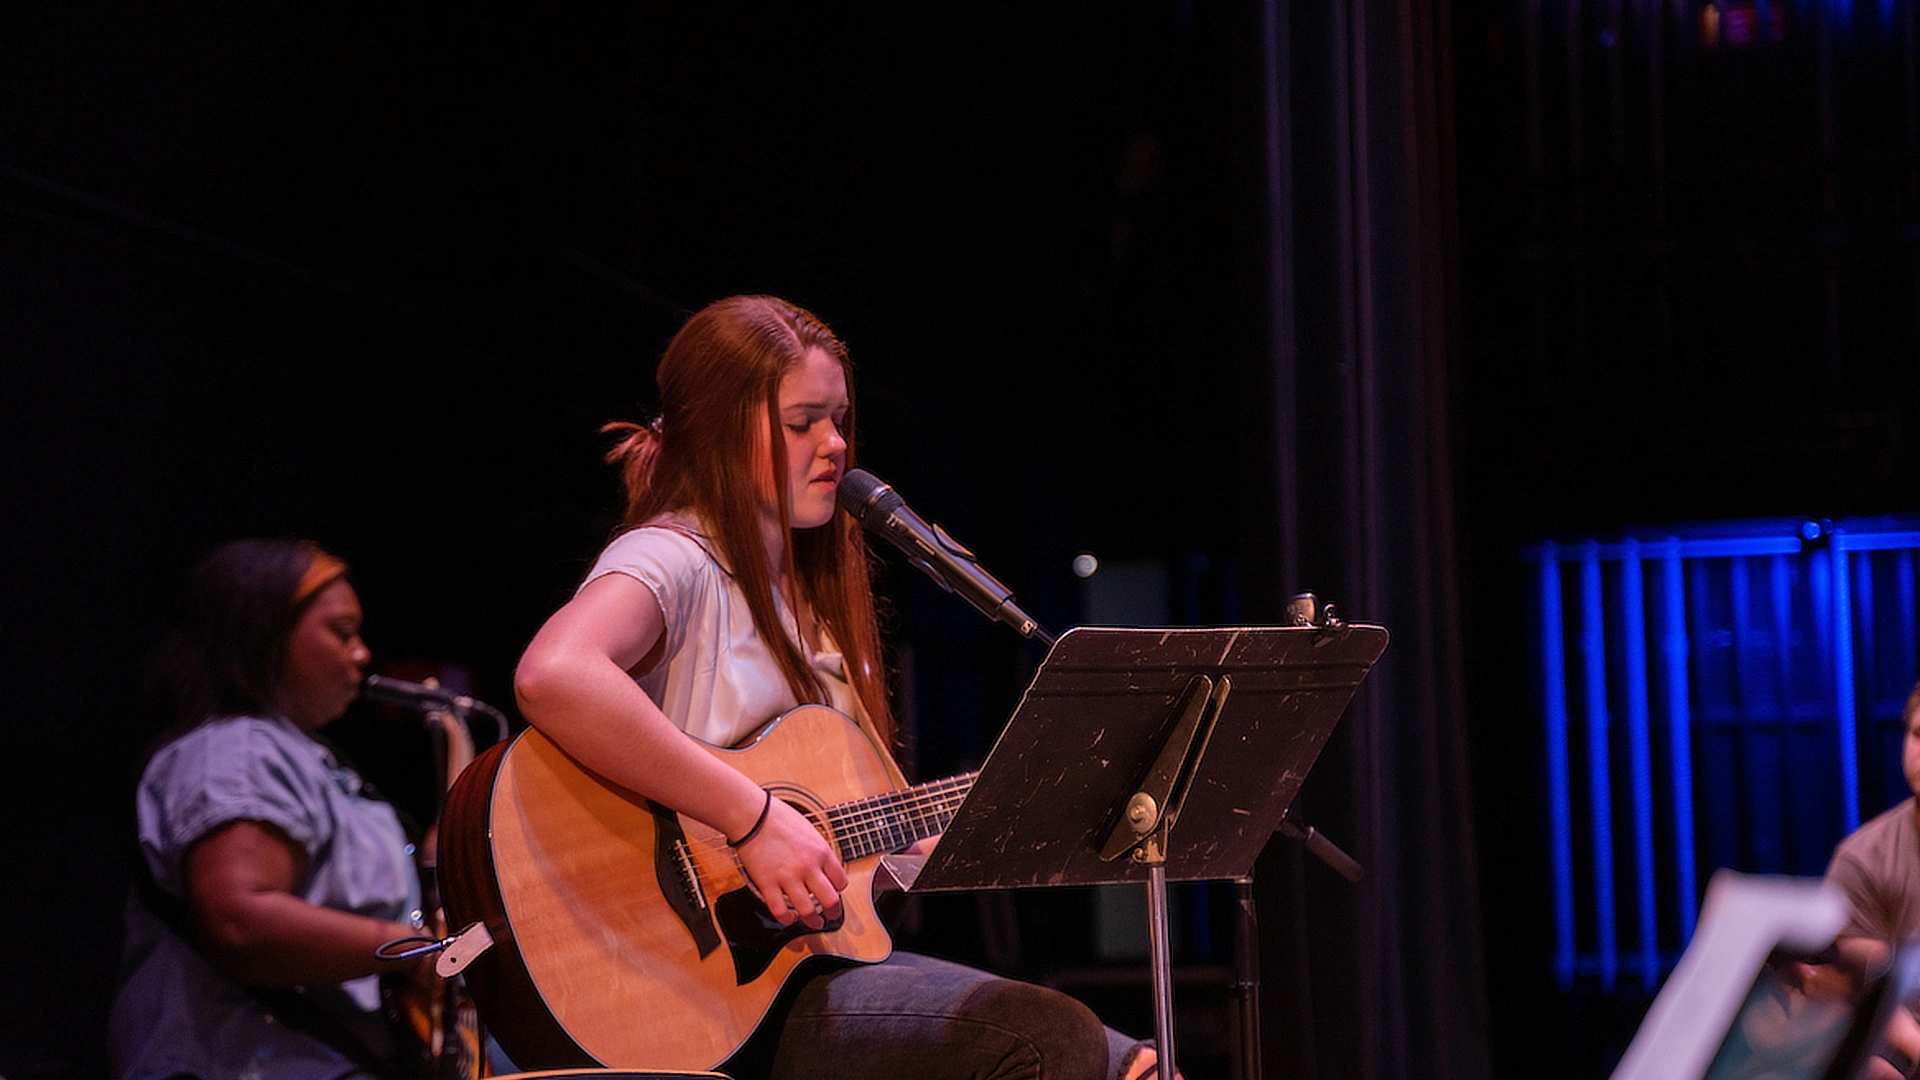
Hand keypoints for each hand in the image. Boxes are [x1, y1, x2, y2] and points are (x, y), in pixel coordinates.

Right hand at [733, 796, 848, 930]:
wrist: (752, 815)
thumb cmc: (777, 817)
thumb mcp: (809, 830)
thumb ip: (817, 851)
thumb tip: (822, 867)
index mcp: (821, 851)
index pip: (841, 881)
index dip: (839, 890)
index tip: (834, 892)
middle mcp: (808, 866)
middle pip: (831, 900)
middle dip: (834, 913)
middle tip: (832, 916)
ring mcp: (788, 877)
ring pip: (808, 911)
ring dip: (813, 921)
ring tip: (814, 923)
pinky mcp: (767, 884)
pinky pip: (780, 911)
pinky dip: (787, 919)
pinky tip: (789, 917)